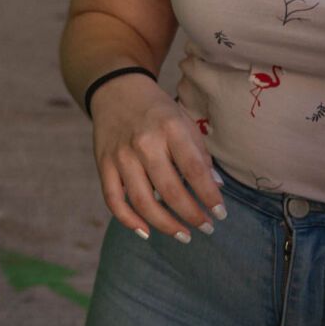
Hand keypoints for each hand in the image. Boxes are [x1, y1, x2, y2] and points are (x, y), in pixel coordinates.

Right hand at [89, 76, 224, 242]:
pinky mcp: (103, 164)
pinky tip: (146, 232)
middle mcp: (145, 143)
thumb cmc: (158, 111)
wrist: (117, 90)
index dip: (209, 196)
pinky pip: (114, 200)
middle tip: (207, 228)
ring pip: (143, 201)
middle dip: (192, 215)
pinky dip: (129, 221)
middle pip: (170, 191)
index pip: (194, 170)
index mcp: (171, 128)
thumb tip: (215, 188)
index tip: (221, 214)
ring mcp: (121, 155)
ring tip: (184, 235)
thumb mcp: (185, 122)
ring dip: (166, 225)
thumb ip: (200, 155)